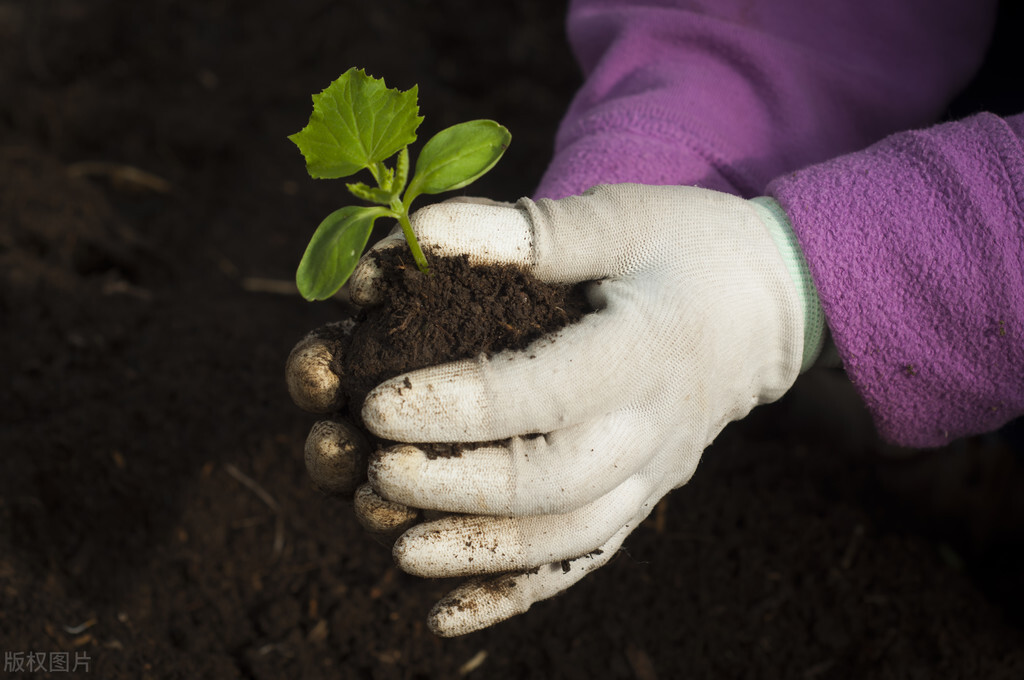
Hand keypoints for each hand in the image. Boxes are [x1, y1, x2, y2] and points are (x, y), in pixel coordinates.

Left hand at [288, 183, 821, 635]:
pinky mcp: (648, 497)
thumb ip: (522, 232)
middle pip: (552, 482)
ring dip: (479, 554)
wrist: (771, 302)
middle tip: (375, 471)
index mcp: (646, 349)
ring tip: (398, 550)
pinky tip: (446, 614)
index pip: (545, 392)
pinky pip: (586, 557)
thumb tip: (416, 237)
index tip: (378, 403)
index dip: (458, 404)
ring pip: (568, 537)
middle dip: (454, 485)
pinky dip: (516, 593)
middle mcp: (655, 426)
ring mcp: (656, 473)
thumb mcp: (615, 217)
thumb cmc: (684, 246)